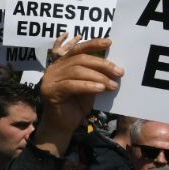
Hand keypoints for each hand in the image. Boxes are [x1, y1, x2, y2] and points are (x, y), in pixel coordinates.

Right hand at [34, 38, 121, 156]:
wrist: (62, 126)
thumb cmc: (75, 105)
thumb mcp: (89, 87)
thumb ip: (95, 76)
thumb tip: (114, 67)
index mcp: (61, 64)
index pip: (77, 49)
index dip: (93, 44)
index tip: (110, 42)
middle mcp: (53, 69)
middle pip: (79, 59)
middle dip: (102, 64)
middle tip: (119, 72)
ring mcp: (50, 79)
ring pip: (76, 71)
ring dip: (98, 77)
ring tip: (112, 85)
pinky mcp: (50, 91)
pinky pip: (71, 85)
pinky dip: (88, 86)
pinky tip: (101, 89)